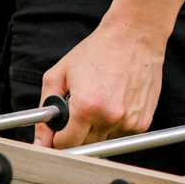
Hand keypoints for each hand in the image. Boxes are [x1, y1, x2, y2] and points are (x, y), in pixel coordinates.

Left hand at [36, 19, 165, 148]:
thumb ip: (45, 113)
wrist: (134, 37)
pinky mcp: (143, 123)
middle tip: (76, 111)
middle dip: (75, 133)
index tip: (57, 131)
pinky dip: (111, 126)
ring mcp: (130, 122)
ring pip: (102, 143)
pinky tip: (111, 104)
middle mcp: (111, 118)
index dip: (57, 138)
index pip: (65, 144)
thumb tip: (41, 142)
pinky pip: (119, 136)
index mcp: (87, 107)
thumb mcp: (58, 76)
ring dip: (94, 130)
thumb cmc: (95, 52)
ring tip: (96, 102)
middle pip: (84, 146)